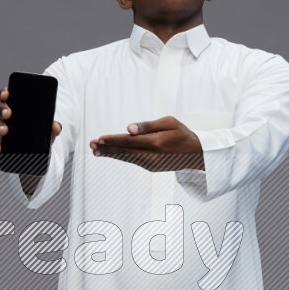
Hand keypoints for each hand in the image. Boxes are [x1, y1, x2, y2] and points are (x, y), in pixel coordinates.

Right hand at [0, 87, 61, 153]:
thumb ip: (54, 126)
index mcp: (16, 103)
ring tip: (4, 131)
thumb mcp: (48, 127)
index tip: (6, 95)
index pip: (6, 94)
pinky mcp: (1, 139)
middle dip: (1, 109)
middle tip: (8, 114)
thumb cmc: (40, 130)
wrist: (38, 149)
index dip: (4, 93)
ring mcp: (2, 124)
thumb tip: (56, 127)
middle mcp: (6, 112)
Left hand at [89, 115, 203, 171]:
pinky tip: (111, 154)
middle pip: (124, 152)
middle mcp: (152, 156)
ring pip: (127, 158)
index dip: (113, 140)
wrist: (197, 154)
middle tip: (92, 146)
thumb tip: (129, 129)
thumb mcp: (169, 122)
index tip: (100, 139)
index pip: (129, 141)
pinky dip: (121, 157)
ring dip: (111, 154)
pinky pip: (133, 160)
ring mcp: (151, 164)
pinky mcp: (151, 167)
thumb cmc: (182, 134)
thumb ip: (148, 125)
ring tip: (96, 151)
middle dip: (107, 149)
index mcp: (156, 142)